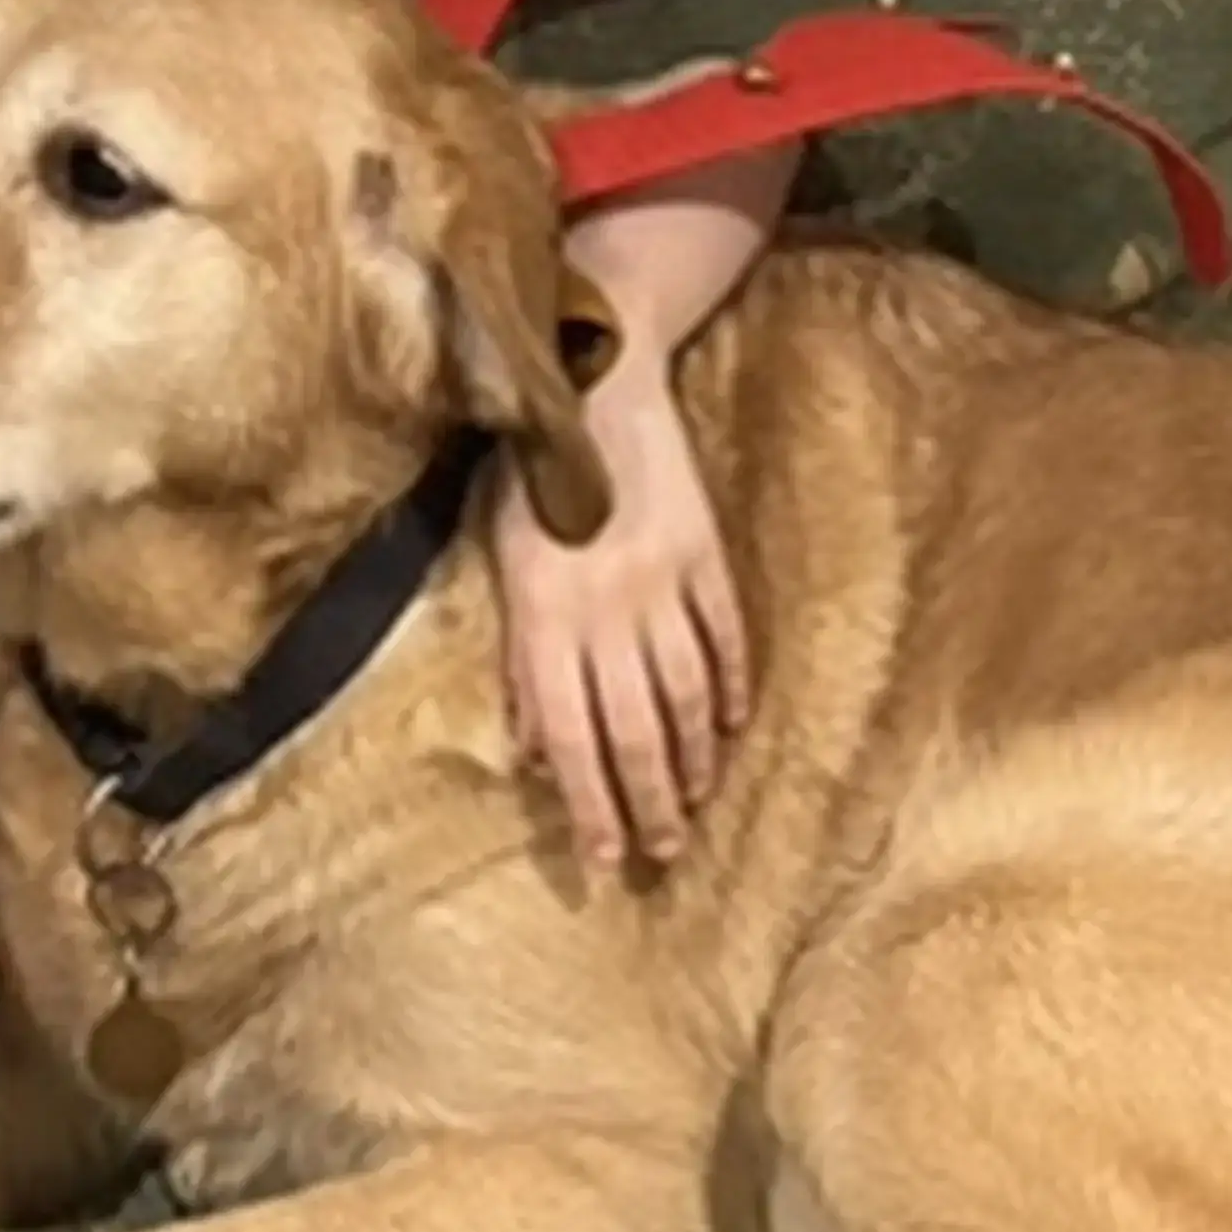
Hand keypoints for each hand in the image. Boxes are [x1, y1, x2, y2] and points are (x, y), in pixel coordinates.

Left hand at [483, 356, 749, 875]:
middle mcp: (603, 607)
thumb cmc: (531, 468)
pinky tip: (730, 728)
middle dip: (647, 804)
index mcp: (542, 611)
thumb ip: (518, 655)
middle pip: (632, 729)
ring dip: (692, 760)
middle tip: (662, 854)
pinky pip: (724, 638)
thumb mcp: (501, 556)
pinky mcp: (705, 552)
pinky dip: (730, 689)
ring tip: (694, 805)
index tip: (602, 857)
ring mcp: (661, 580)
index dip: (586, 802)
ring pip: (684, 695)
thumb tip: (534, 747)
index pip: (567, 733)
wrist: (595, 375)